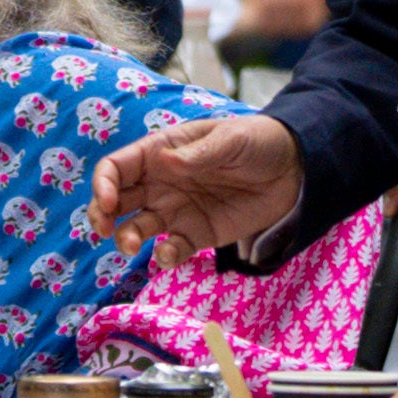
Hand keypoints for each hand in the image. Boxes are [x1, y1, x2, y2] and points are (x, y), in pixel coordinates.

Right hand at [91, 111, 306, 265]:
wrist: (296, 168)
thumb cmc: (258, 140)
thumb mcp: (232, 139)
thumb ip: (199, 153)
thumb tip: (162, 160)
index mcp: (161, 152)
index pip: (116, 168)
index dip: (104, 184)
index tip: (110, 201)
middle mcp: (160, 183)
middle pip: (115, 202)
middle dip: (101, 216)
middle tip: (105, 230)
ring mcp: (175, 211)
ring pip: (135, 229)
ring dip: (125, 240)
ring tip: (131, 247)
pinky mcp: (195, 235)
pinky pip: (170, 250)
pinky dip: (163, 257)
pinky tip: (169, 254)